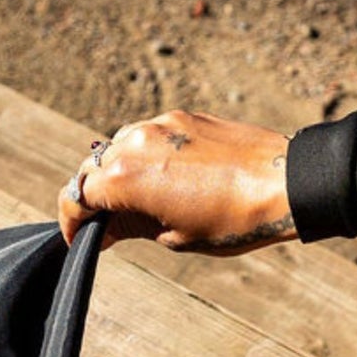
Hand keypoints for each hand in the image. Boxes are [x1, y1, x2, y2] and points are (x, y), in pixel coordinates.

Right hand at [59, 110, 295, 255]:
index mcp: (125, 177)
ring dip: (116, 174)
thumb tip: (105, 231)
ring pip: (117, 148)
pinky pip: (148, 136)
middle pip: (91, 169)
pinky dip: (143, 157)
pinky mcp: (183, 117)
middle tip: (104, 225)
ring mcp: (159, 124)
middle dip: (92, 198)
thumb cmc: (232, 219)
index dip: (71, 223)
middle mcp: (134, 142)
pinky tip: (163, 179)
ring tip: (135, 201)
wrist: (284, 182)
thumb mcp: (173, 236)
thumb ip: (130, 226)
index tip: (78, 239)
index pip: (77, 197)